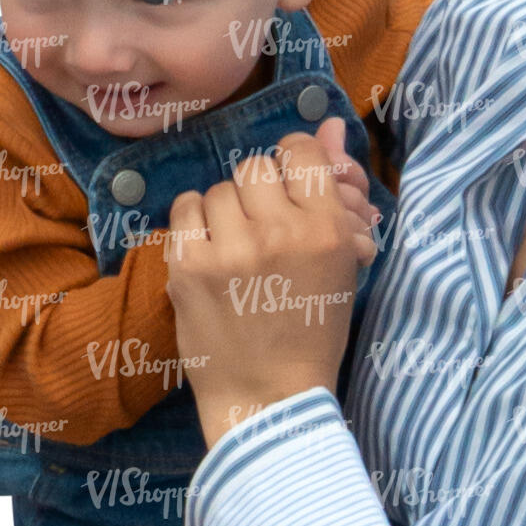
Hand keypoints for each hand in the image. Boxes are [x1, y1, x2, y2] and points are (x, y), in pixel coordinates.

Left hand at [166, 119, 377, 450]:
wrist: (269, 401)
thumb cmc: (311, 334)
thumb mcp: (339, 266)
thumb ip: (334, 195)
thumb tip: (327, 124)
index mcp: (326, 232)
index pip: (299, 153)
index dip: (291, 168)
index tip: (287, 194)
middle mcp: (280, 234)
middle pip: (255, 168)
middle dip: (256, 195)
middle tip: (259, 230)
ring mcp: (231, 249)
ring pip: (218, 189)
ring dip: (224, 213)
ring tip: (234, 251)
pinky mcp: (190, 266)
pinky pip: (185, 209)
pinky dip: (194, 226)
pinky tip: (209, 255)